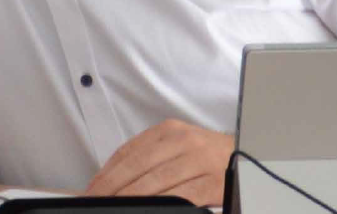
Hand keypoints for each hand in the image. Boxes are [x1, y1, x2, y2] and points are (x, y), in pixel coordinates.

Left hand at [85, 119, 232, 205]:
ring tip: (115, 208)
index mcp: (169, 130)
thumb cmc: (203, 154)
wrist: (246, 154)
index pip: (129, 152)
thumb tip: (108, 178)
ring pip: (158, 182)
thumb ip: (145, 156)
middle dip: (113, 188)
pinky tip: (149, 210)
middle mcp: (183, 141)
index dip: (106, 173)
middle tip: (96, 202)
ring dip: (133, 198)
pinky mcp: (213, 182)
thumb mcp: (174, 144)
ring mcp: (199, 161)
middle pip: (139, 167)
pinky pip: (184, 196)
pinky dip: (165, 204)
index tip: (90, 190)